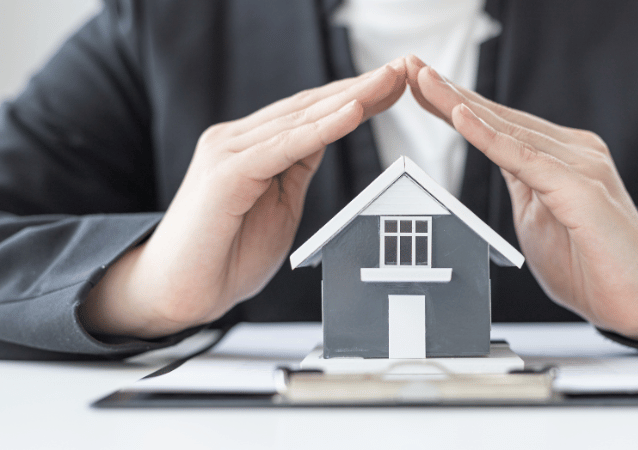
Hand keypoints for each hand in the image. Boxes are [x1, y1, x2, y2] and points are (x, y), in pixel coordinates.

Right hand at [80, 60, 407, 338]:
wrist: (179, 294)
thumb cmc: (226, 255)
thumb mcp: (279, 204)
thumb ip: (296, 168)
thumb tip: (324, 137)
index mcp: (250, 147)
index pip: (309, 114)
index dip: (353, 98)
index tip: (392, 88)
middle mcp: (236, 139)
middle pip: (308, 107)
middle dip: (359, 88)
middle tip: (401, 71)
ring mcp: (228, 152)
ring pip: (300, 119)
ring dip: (350, 98)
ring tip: (388, 81)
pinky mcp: (226, 172)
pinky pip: (284, 146)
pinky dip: (322, 129)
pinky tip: (354, 112)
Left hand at [406, 55, 637, 342]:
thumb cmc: (590, 264)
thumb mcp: (537, 216)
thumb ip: (519, 182)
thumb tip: (497, 158)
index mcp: (560, 157)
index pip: (499, 124)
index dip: (456, 104)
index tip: (420, 86)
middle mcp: (572, 151)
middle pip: (499, 117)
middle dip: (450, 92)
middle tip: (410, 67)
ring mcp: (580, 165)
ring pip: (507, 129)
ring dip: (460, 104)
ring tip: (424, 81)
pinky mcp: (582, 189)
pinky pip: (526, 159)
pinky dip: (489, 137)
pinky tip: (460, 117)